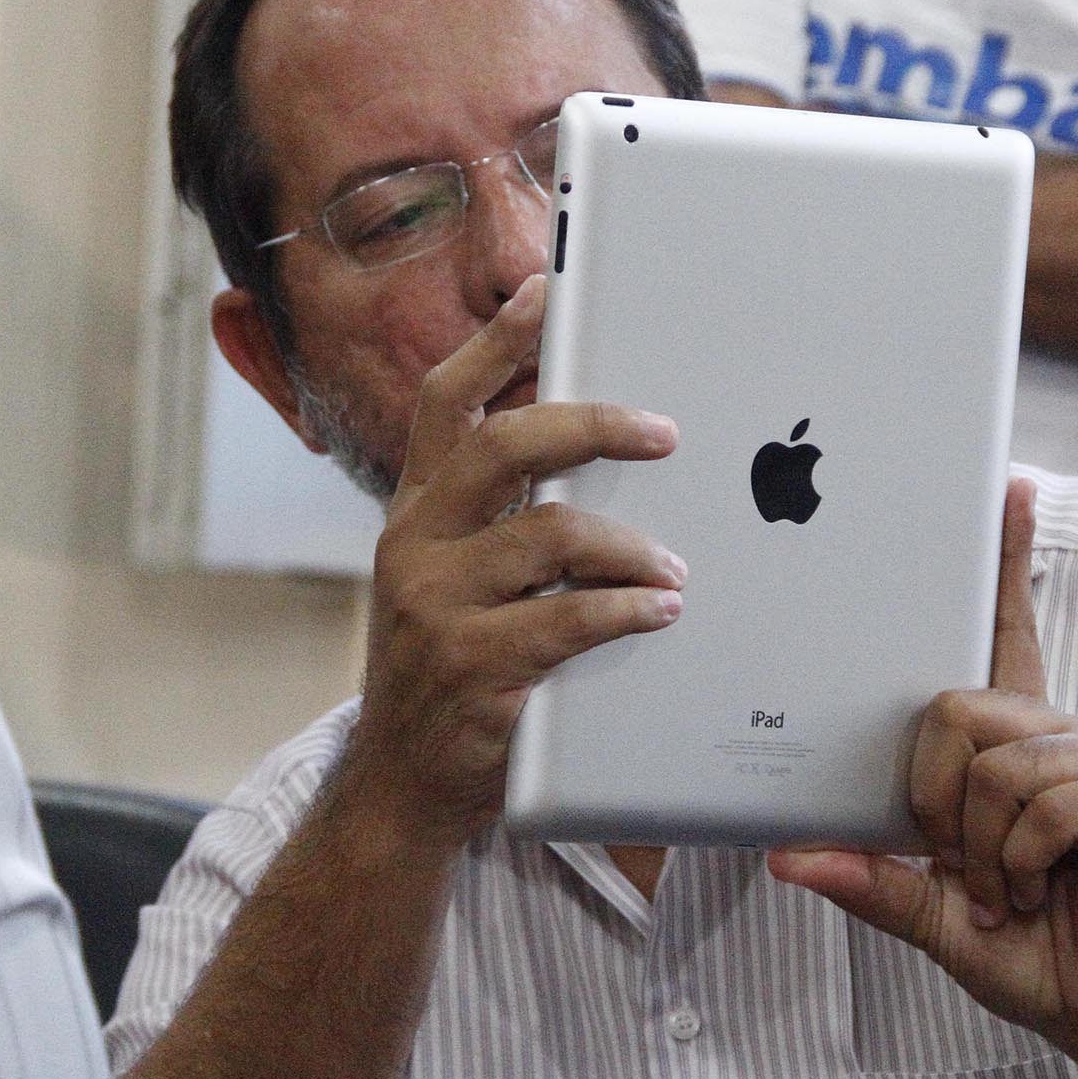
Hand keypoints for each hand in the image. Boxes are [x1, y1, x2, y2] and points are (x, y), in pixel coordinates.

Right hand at [342, 275, 686, 849]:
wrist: (402, 785)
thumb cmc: (453, 672)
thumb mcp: (453, 582)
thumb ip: (503, 522)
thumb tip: (599, 461)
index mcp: (416, 513)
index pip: (443, 403)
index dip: (494, 342)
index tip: (546, 293)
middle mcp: (415, 546)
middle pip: (504, 447)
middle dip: (592, 426)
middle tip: (664, 434)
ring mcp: (436, 607)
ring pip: (548, 535)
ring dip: (630, 546)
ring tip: (675, 567)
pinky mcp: (470, 669)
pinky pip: (566, 620)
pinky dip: (626, 609)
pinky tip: (662, 610)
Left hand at [768, 479, 1077, 1063]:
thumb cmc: (1036, 953)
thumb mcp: (932, 918)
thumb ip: (871, 881)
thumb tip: (788, 857)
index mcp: (1018, 750)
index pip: (1008, 636)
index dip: (1008, 564)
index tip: (1010, 489)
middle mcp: (1061, 738)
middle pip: (957, 707)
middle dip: (937, 800)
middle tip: (965, 865)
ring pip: (994, 763)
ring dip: (985, 850)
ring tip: (1014, 892)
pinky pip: (1043, 804)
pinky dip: (1023, 864)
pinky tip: (1045, 891)